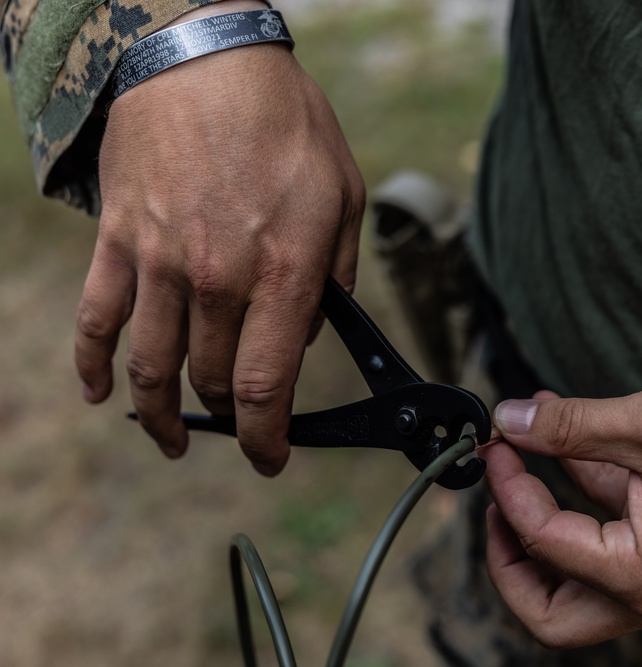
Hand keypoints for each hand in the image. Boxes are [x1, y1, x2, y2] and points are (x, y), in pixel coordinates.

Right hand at [75, 1, 364, 473]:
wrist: (206, 58)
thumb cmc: (286, 122)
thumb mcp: (344, 193)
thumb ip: (338, 272)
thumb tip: (318, 327)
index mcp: (284, 269)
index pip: (266, 383)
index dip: (267, 436)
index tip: (270, 457)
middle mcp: (219, 276)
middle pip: (210, 380)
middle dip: (227, 418)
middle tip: (238, 429)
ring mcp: (160, 261)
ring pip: (151, 365)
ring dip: (158, 414)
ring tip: (171, 440)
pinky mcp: (118, 240)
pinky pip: (96, 317)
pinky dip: (94, 362)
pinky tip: (100, 393)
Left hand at [480, 371, 641, 647]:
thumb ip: (572, 428)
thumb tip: (511, 420)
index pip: (542, 542)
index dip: (509, 487)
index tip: (498, 443)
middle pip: (551, 609)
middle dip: (509, 557)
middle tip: (496, 499)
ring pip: (580, 580)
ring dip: (548, 520)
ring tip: (532, 445)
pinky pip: (616, 541)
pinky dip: (588, 499)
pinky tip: (577, 439)